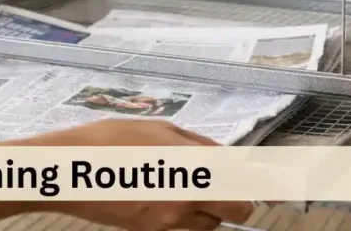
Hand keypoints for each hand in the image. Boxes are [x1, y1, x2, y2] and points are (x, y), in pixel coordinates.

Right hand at [27, 118, 255, 230]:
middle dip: (237, 198)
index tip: (284, 185)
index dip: (269, 185)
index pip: (248, 184)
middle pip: (237, 211)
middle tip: (223, 182)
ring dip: (209, 208)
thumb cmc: (107, 140)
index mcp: (193, 168)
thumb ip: (196, 144)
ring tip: (184, 186)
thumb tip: (222, 156)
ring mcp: (168, 221)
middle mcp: (187, 200)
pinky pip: (182, 227)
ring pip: (209, 223)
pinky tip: (161, 193)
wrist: (66, 170)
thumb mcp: (157, 129)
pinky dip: (182, 215)